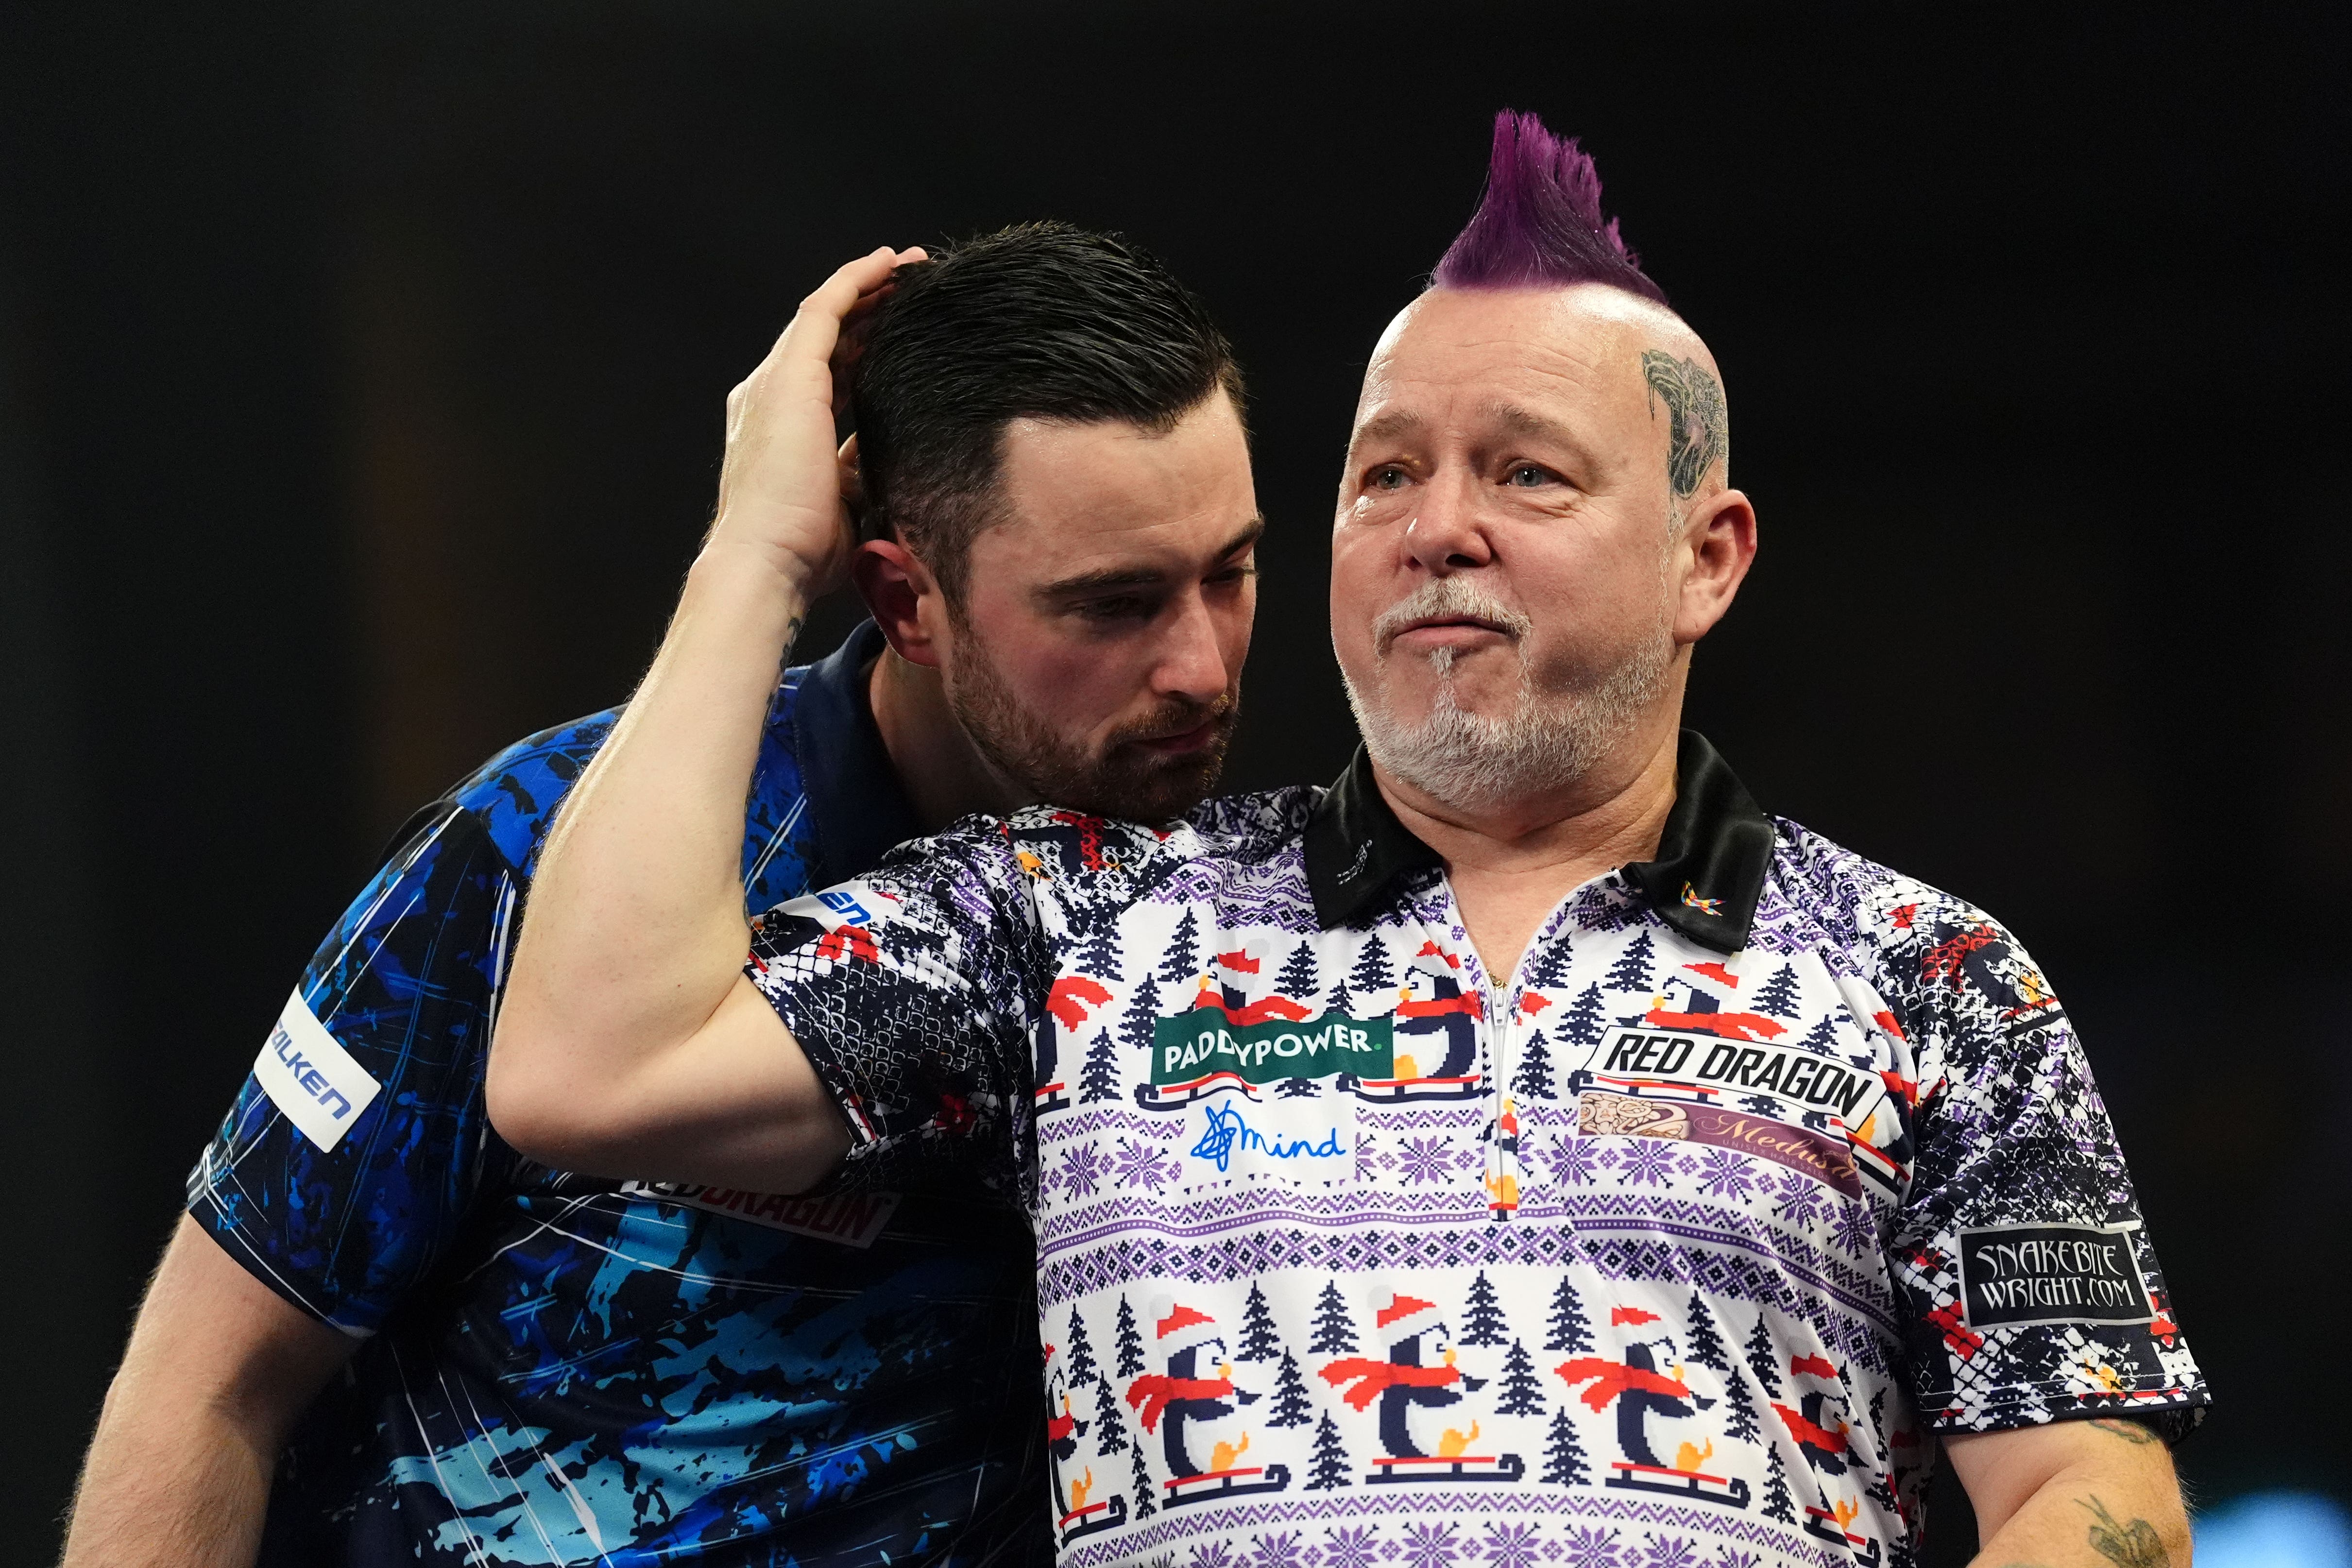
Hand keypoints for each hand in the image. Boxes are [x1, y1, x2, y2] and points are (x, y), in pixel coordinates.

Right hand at [708, 244, 926, 594]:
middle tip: (911, 288)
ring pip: (825, 315)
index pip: (826, 373)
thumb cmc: (806, 550)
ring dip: (867, 287)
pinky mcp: (790, 375)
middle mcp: (769, 395)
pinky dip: (855, 281)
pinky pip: (825, 309)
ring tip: (909, 268)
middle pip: (825, 338)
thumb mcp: (845, 501)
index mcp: (779, 427)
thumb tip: (890, 457)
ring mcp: (775, 383)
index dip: (861, 348)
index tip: (900, 335)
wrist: (768, 560)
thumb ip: (858, 470)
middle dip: (868, 309)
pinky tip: (887, 264)